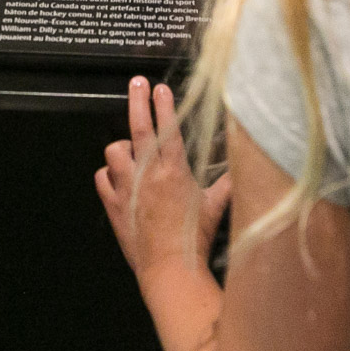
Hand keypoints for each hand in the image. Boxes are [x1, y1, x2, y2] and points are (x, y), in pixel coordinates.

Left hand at [95, 77, 231, 281]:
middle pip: (138, 129)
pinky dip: (107, 174)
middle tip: (135, 84)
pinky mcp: (113, 205)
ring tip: (129, 148)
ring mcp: (127, 189)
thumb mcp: (216, 207)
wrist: (170, 267)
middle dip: (137, 102)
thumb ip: (230, 183)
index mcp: (174, 171)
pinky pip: (101, 178)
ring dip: (121, 147)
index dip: (164, 106)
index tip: (159, 88)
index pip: (168, 129)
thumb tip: (248, 167)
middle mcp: (148, 175)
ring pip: (115, 152)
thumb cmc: (194, 238)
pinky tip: (115, 176)